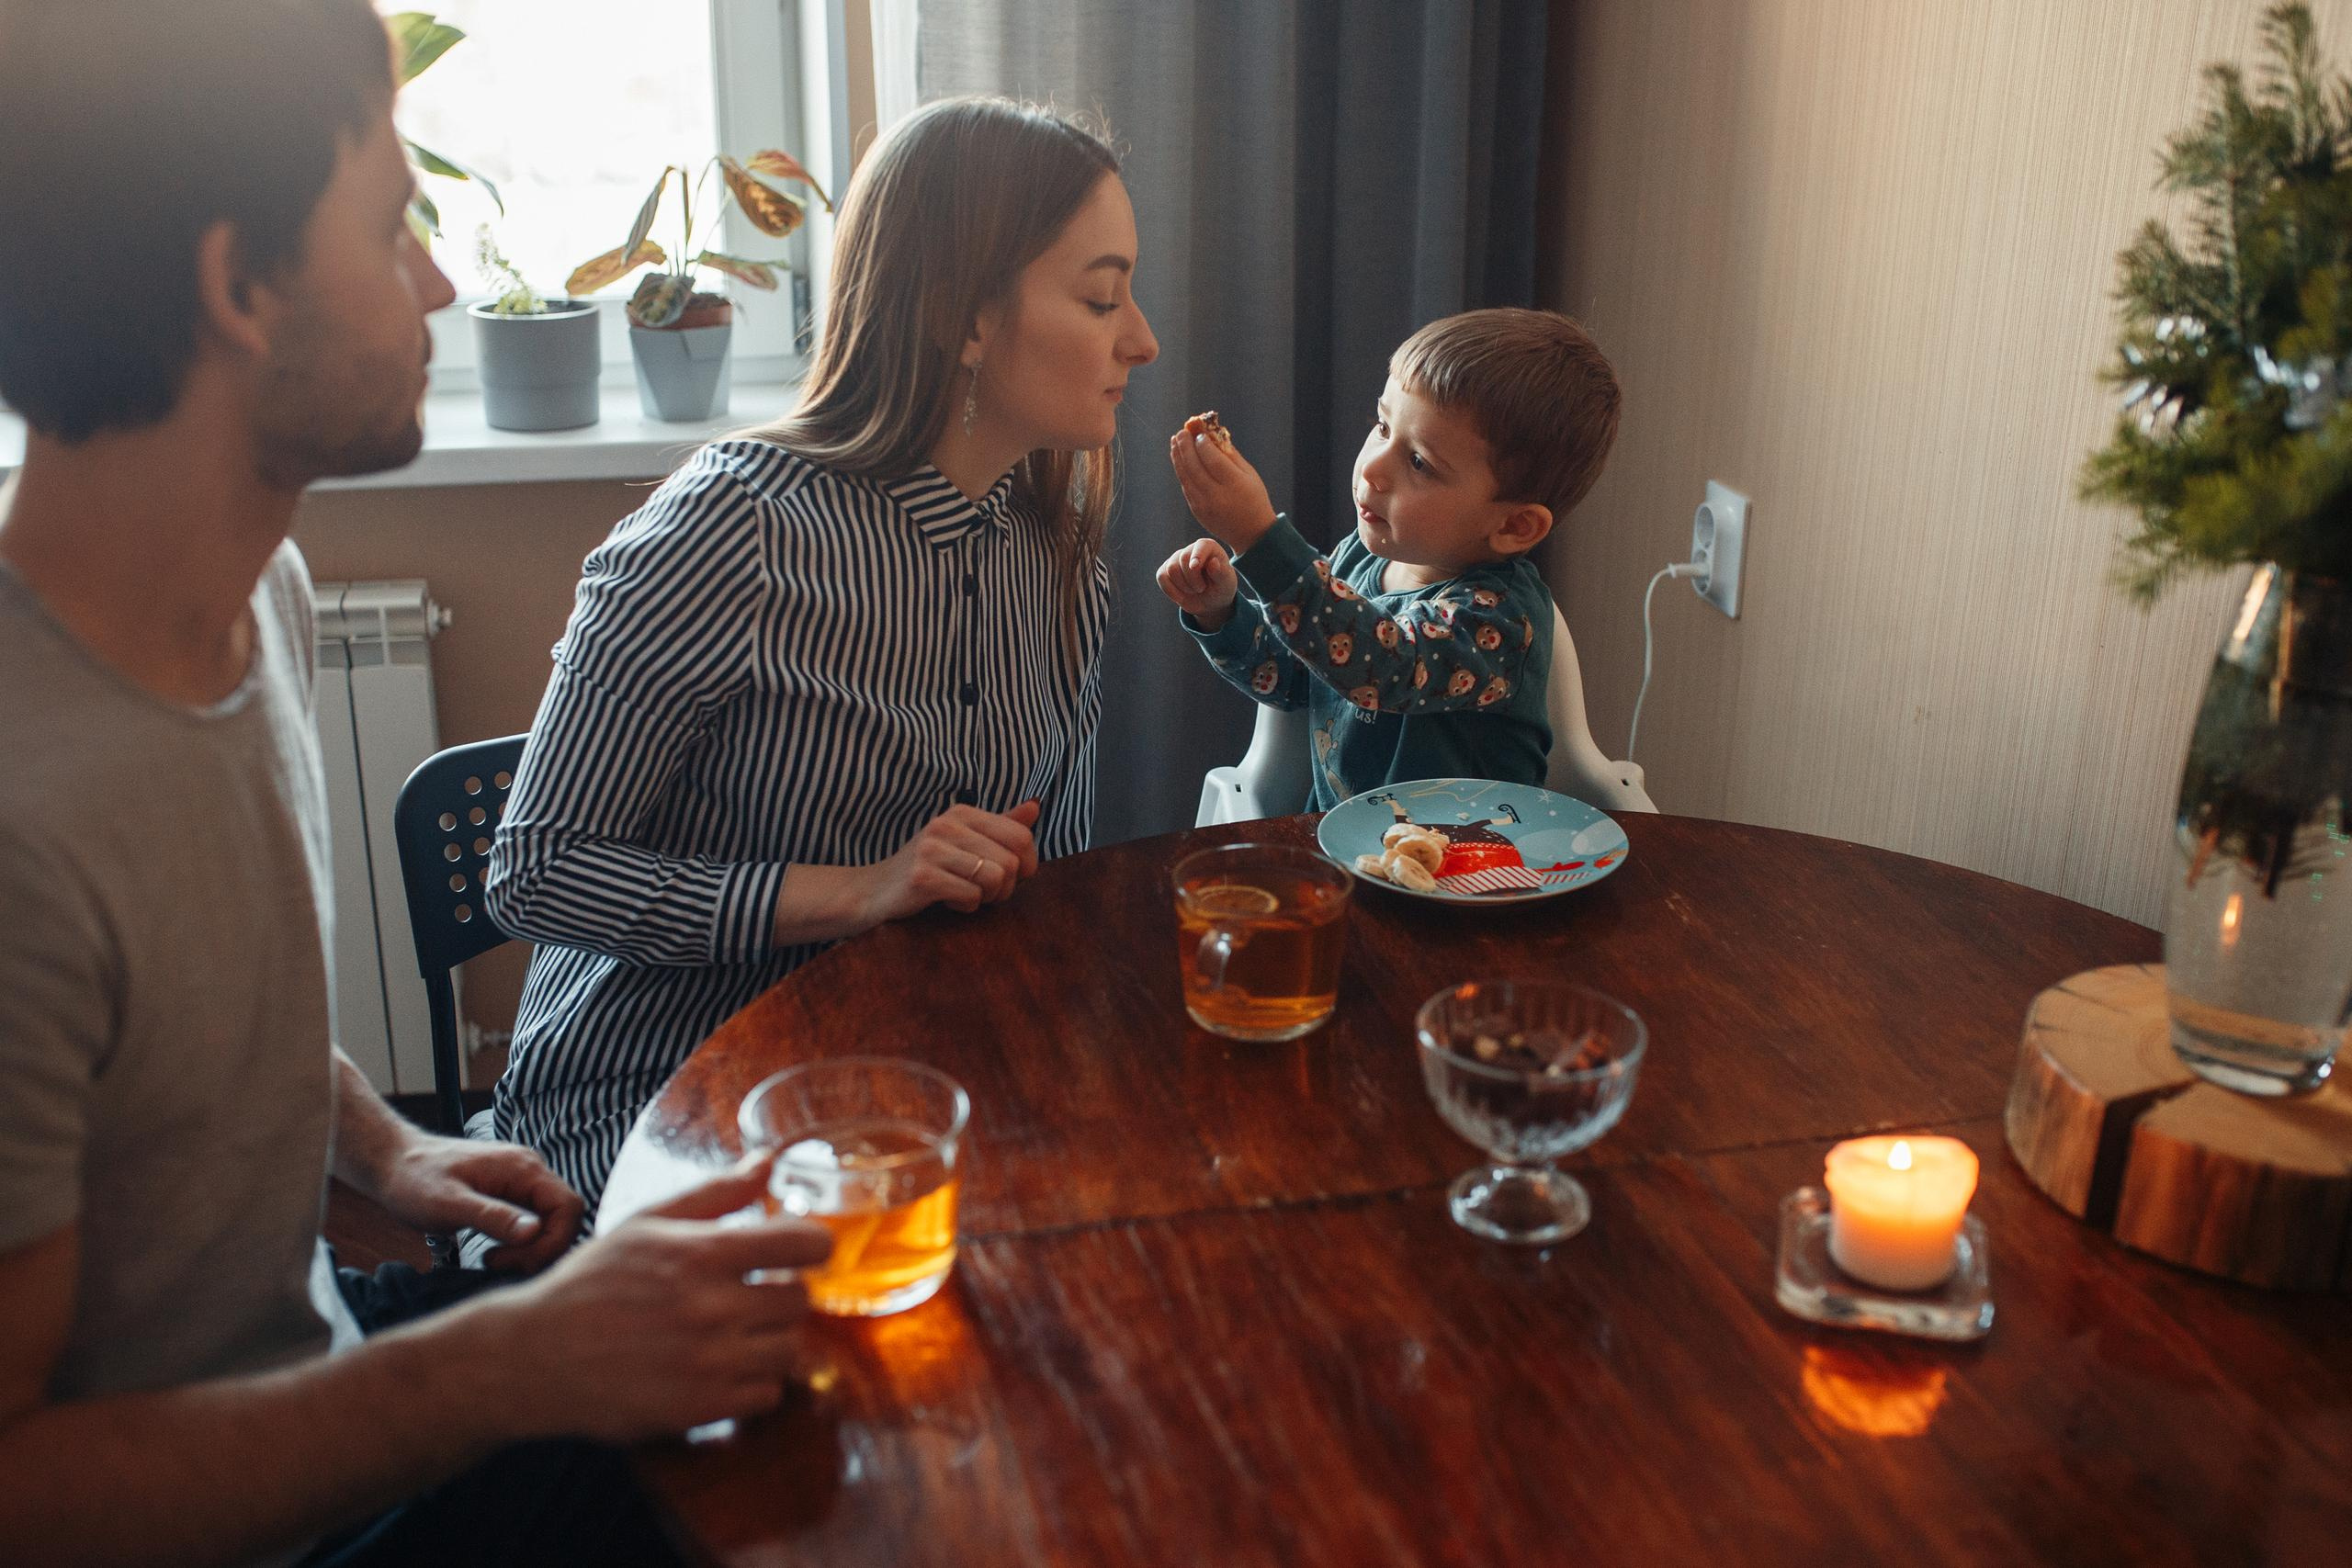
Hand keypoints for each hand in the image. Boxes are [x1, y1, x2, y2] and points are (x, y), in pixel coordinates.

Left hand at [367, 1133, 584, 1274]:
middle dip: (541, 1249)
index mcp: (523, 1168)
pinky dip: (521, 1243)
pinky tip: (494, 1253)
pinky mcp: (510, 1193)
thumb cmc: (415, 1181)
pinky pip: (532, 1220)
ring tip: (493, 1261)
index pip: (569, 1207)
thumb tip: (534, 1232)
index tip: (514, 1261)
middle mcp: (530, 1171)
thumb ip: (493, 1216)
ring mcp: (521, 1182)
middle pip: (564, 1217)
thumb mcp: (449, 1204)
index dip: (553, 1241)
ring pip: (550, 1221)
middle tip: (499, 1265)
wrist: (393, 1163)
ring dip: (530, 1249)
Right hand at [473, 1154, 833, 1442]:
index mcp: (701, 1254)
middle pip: (800, 1301)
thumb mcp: (647, 1223)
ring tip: (738, 1333)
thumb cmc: (592, 1282)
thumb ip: (716, 1193)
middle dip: (784, 1294)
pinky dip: (753, 1384)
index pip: (803, 1244)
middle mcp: (711, 1308)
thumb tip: (769, 1161)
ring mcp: (708, 1363)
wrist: (536, 1356)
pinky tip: (723, 1368)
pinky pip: (767, 1395)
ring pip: (789, 1350)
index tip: (800, 1251)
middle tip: (755, 1296)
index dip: (811, 1245)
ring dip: (771, 1340)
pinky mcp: (700, 1408)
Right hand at [863, 800, 1042, 921]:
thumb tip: (1035, 806)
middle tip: (984, 892)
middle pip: (1011, 862)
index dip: (1026, 864)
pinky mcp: (922, 877)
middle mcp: (946, 824)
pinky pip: (971, 897)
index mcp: (962, 812)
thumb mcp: (964, 840)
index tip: (1011, 877)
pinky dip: (966, 906)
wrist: (875, 890)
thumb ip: (1000, 825)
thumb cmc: (928, 867)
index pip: (1021, 836)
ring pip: (994, 879)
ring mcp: (932, 849)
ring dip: (987, 897)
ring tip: (966, 894)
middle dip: (1005, 887)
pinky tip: (947, 901)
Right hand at [1156, 538, 1238, 628]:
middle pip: (1182, 559)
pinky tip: (1181, 596)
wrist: (1210, 601)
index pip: (1200, 546)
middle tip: (1202, 589)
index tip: (1195, 567)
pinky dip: (1171, 590)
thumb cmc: (1220, 588)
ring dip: (1183, 586)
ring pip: (1171, 568)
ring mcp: (1176, 558)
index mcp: (1209, 547)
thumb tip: (1213, 561)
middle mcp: (1191, 549)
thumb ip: (1220, 573)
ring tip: (1194, 590)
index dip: (1196, 555)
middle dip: (1192, 579)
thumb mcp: (1226, 583)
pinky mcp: (1165, 570)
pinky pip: (1161, 577)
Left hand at [1168, 421, 1278, 551]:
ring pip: (1186, 476)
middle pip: (1195, 467)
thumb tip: (1213, 434)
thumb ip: (1231, 455)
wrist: (1251, 533)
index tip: (1199, 433)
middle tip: (1181, 432)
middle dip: (1186, 447)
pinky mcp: (1197, 511)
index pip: (1213, 460)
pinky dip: (1181, 470)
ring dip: (1178, 457)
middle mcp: (1217, 496)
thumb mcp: (1249, 474)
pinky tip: (1179, 458)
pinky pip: (1186, 486)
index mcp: (1235, 485)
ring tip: (1175, 440)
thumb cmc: (1253, 498)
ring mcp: (1204, 505)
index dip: (1203, 445)